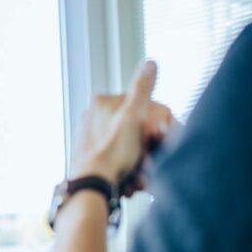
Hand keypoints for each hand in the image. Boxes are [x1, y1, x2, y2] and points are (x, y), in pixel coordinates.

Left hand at [72, 61, 170, 187]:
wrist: (94, 187)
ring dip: (140, 166)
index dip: (156, 129)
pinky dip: (127, 174)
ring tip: (139, 178)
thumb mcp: (134, 116)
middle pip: (136, 132)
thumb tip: (150, 63)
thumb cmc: (114, 153)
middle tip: (150, 165)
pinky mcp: (92, 160)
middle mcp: (92, 118)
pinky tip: (129, 183)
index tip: (159, 142)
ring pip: (130, 150)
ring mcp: (91, 139)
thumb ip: (142, 89)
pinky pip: (119, 164)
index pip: (142, 110)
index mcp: (102, 103)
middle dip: (147, 151)